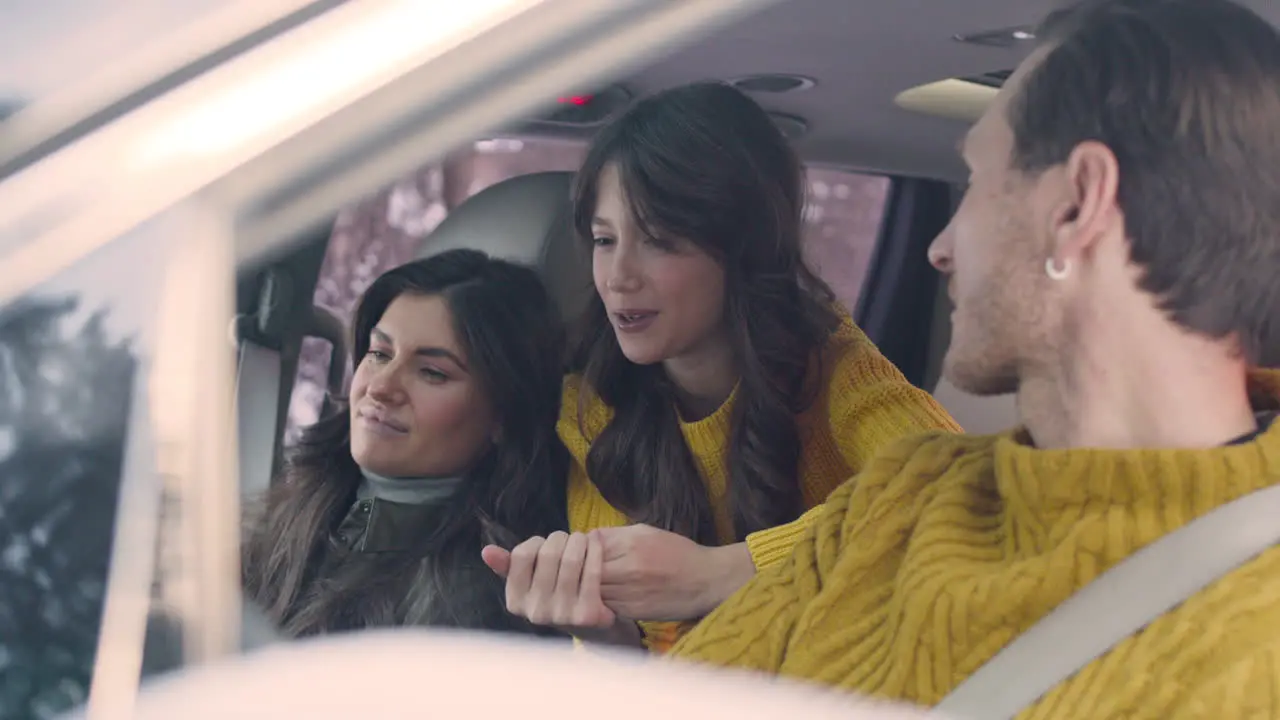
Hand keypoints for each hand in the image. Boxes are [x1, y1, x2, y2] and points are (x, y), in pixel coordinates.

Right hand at [481, 531, 640, 646]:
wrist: (588, 628)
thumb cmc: (554, 596)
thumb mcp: (529, 584)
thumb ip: (509, 567)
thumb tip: (486, 551)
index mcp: (516, 602)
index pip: (522, 555)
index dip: (536, 542)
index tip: (546, 543)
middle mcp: (536, 611)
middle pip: (549, 554)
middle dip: (560, 538)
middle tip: (569, 537)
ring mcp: (561, 615)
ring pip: (571, 560)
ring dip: (579, 541)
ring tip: (582, 539)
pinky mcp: (587, 614)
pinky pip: (591, 571)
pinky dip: (595, 551)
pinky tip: (595, 544)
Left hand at [595, 524, 756, 621]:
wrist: (707, 581)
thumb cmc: (678, 553)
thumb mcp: (648, 532)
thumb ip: (616, 535)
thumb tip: (588, 537)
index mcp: (632, 543)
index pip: (590, 545)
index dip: (583, 548)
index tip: (583, 550)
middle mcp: (630, 567)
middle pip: (587, 569)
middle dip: (581, 569)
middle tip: (581, 569)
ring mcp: (630, 592)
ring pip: (593, 590)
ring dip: (588, 587)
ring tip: (591, 582)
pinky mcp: (633, 612)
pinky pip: (605, 606)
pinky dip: (601, 601)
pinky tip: (606, 596)